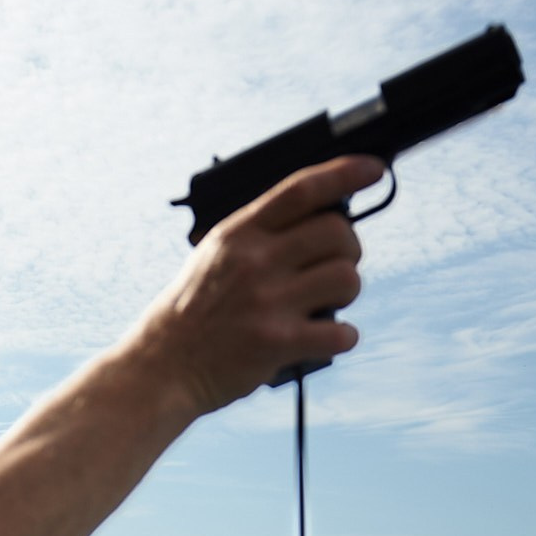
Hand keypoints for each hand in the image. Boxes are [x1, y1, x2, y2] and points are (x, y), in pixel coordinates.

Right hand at [132, 156, 380, 414]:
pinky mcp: (276, 343)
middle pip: (337, 232)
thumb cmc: (194, 312)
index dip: (343, 174)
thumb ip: (259, 235)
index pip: (300, 190)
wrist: (162, 366)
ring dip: (348, 291)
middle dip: (350, 249)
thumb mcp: (214, 256)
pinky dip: (344, 336)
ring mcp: (267, 302)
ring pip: (347, 278)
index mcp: (239, 234)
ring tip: (328, 302)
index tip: (373, 169)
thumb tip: (320, 218)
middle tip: (337, 265)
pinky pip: (340, 332)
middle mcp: (255, 261)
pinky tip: (327, 337)